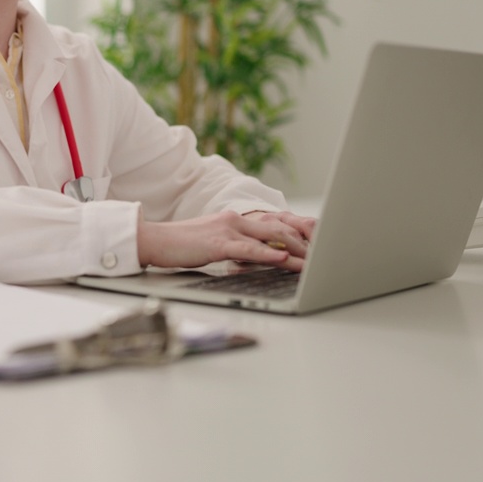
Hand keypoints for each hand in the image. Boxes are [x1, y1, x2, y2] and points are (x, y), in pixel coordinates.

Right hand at [136, 210, 315, 271]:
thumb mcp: (217, 242)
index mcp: (238, 218)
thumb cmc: (185, 245)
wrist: (156, 241)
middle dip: (307, 240)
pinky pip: (252, 249)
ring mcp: (230, 229)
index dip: (301, 231)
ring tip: (315, 261)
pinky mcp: (220, 243)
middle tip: (326, 253)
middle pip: (282, 226)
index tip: (319, 244)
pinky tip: (287, 262)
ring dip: (297, 250)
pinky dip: (273, 256)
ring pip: (273, 236)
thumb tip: (264, 257)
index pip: (277, 222)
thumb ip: (241, 246)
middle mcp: (238, 219)